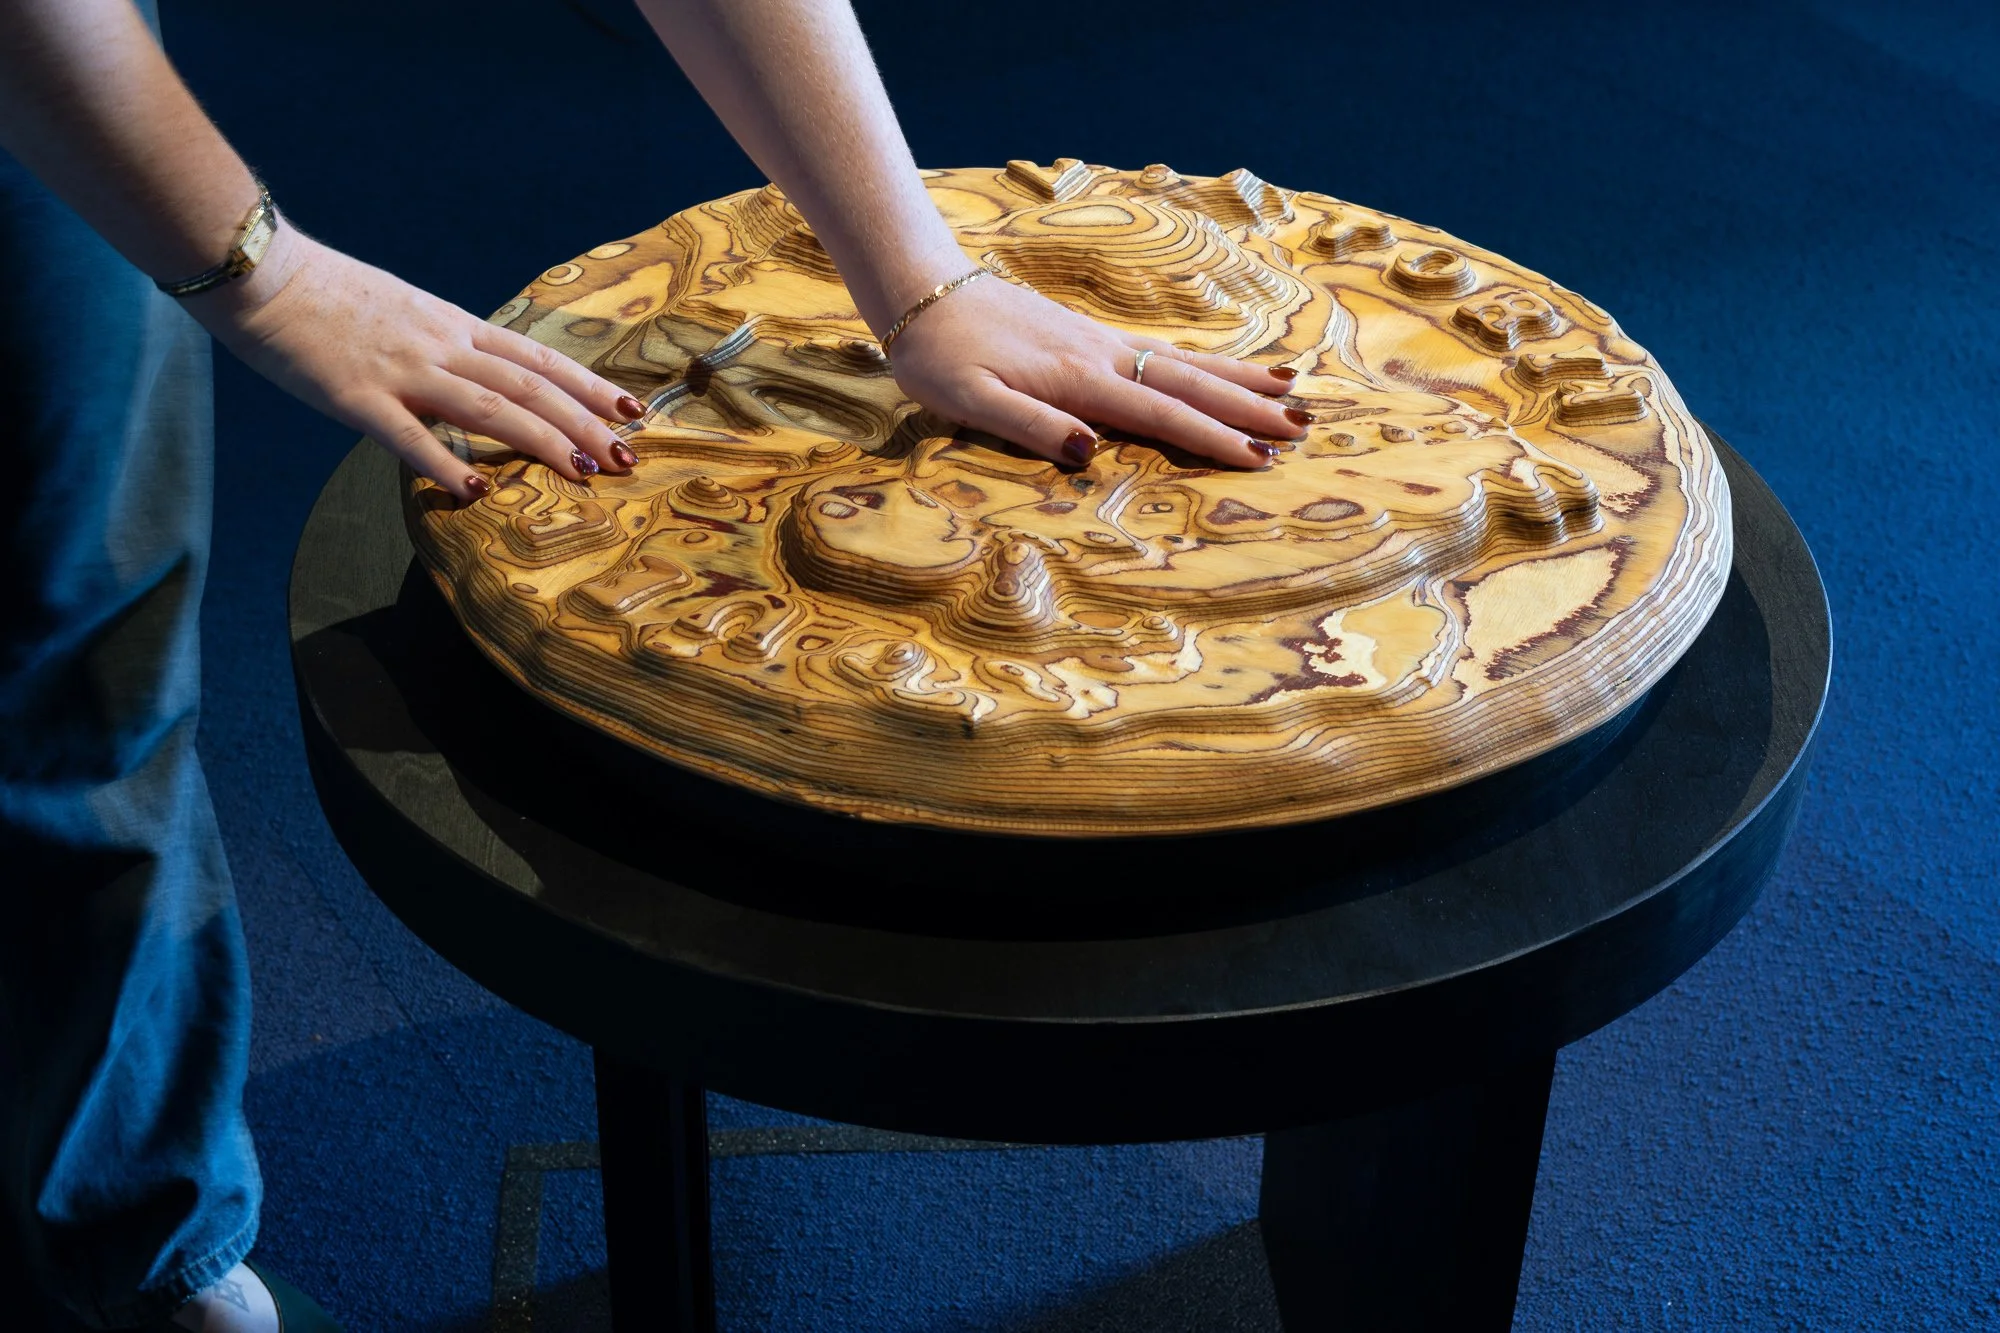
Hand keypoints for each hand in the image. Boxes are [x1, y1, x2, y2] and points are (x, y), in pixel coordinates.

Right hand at [185, 227, 643, 502]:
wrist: (262, 273)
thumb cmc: (330, 297)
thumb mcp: (406, 313)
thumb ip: (446, 347)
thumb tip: (483, 379)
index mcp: (453, 325)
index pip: (537, 358)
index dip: (588, 385)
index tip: (631, 410)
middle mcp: (441, 345)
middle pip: (529, 386)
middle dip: (584, 423)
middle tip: (626, 458)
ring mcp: (402, 370)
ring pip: (489, 407)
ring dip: (541, 441)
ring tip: (583, 472)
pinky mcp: (355, 396)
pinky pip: (407, 436)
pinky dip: (444, 462)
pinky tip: (475, 491)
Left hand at [884, 272, 1308, 468]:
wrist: (923, 291)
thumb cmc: (939, 356)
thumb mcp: (969, 402)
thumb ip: (1029, 425)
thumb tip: (1089, 451)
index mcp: (1079, 381)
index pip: (1161, 416)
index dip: (1212, 439)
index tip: (1260, 458)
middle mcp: (1103, 357)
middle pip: (1189, 384)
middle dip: (1248, 408)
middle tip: (1303, 428)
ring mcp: (1101, 343)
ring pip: (1185, 363)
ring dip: (1239, 380)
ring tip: (1291, 390)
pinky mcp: (1091, 337)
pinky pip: (1164, 351)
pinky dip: (1205, 361)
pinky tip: (1224, 368)